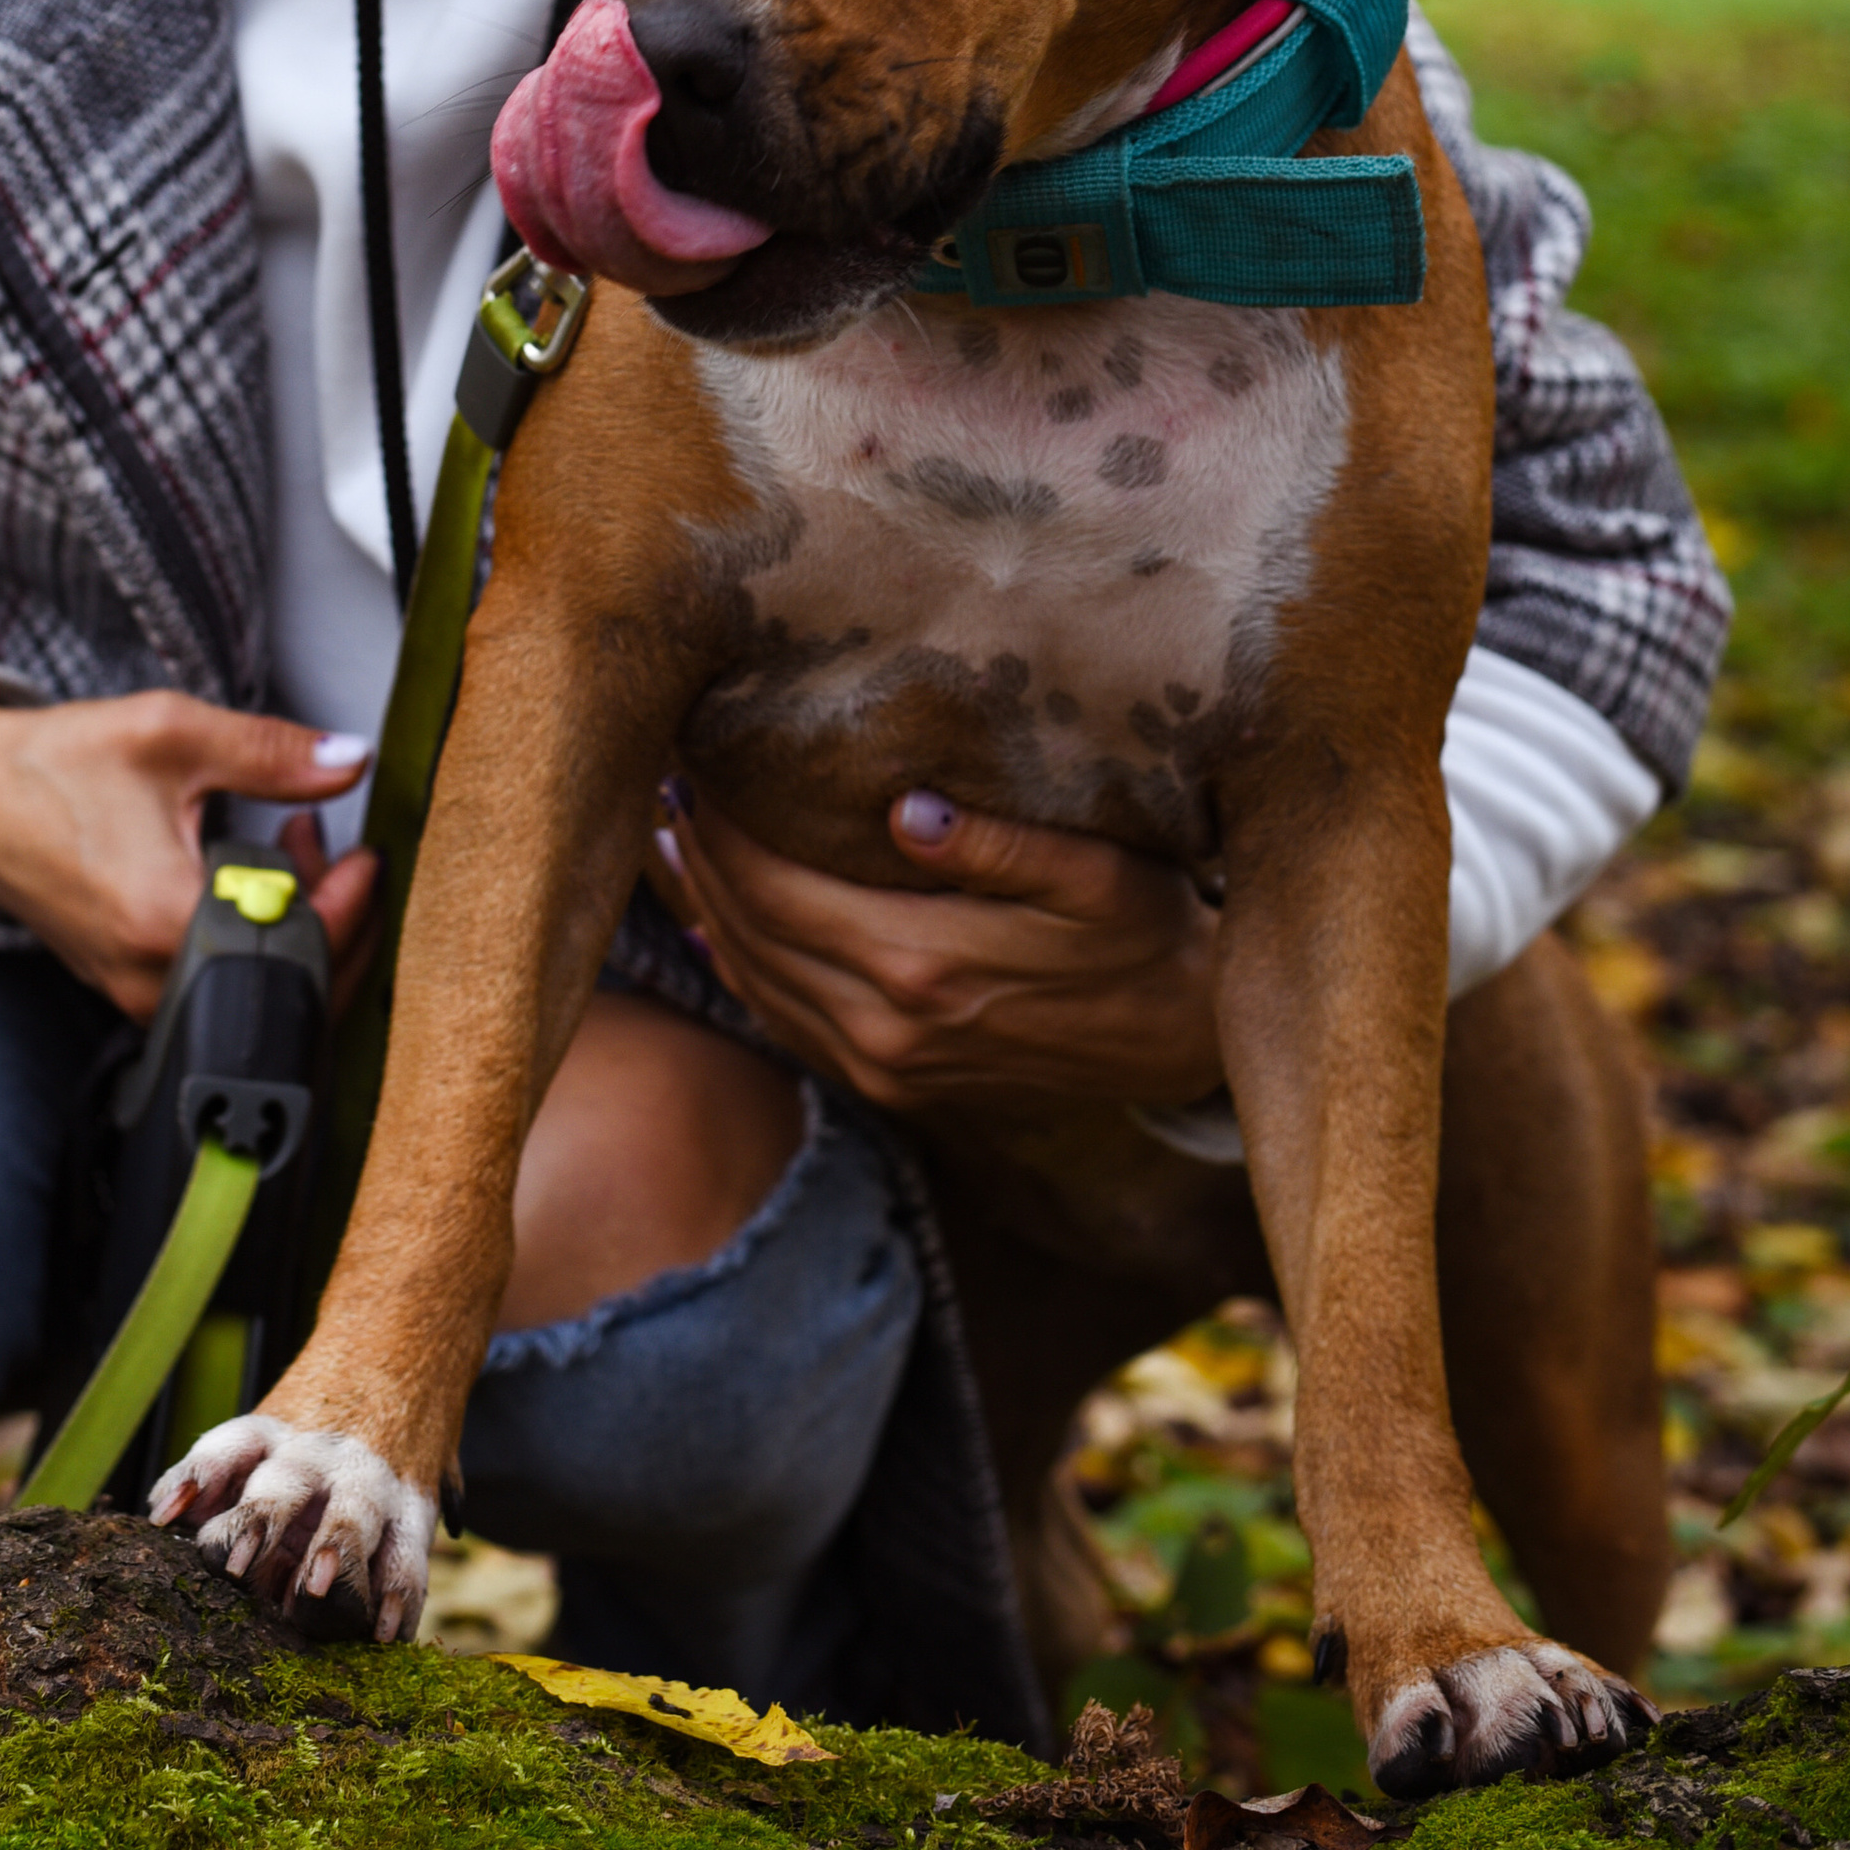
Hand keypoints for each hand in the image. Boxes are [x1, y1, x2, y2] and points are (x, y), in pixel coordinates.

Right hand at [0, 689, 377, 1021]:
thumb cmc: (59, 767)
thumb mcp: (171, 733)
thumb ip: (271, 751)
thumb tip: (352, 758)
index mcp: (168, 919)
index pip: (304, 945)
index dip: (353, 903)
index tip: (368, 853)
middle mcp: (155, 979)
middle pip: (295, 988)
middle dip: (340, 919)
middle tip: (333, 845)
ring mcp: (142, 998)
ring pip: (263, 995)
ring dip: (303, 930)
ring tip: (296, 848)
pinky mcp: (136, 996)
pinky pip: (227, 988)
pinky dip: (261, 941)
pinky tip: (257, 879)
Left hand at [654, 784, 1224, 1118]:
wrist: (1183, 1036)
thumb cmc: (1144, 931)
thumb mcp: (1093, 873)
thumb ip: (997, 845)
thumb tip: (909, 809)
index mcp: (920, 965)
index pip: (774, 890)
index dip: (720, 830)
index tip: (689, 765)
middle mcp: (886, 1028)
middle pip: (749, 934)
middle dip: (699, 858)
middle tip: (665, 785)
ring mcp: (886, 1066)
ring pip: (756, 982)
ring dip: (708, 910)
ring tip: (675, 840)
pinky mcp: (897, 1084)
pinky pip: (787, 1024)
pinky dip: (742, 971)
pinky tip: (720, 925)